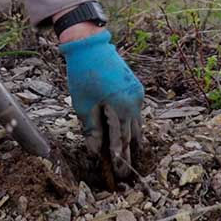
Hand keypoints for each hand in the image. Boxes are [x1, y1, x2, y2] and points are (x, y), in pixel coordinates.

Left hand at [60, 29, 144, 179]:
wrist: (91, 46)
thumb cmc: (83, 75)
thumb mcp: (83, 105)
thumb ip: (91, 129)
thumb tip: (96, 151)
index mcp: (122, 108)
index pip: (123, 141)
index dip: (120, 159)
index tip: (119, 174)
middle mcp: (135, 102)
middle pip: (133, 135)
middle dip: (129, 154)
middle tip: (126, 173)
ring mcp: (137, 94)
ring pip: (137, 124)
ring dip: (133, 139)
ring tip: (132, 156)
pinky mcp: (135, 88)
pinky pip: (136, 112)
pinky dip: (131, 123)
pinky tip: (129, 132)